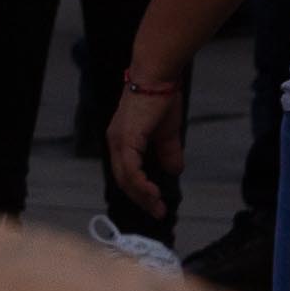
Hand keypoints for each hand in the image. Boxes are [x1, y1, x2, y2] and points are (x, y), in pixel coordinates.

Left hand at [104, 69, 188, 217]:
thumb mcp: (167, 134)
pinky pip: (130, 169)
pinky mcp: (126, 139)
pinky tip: (153, 193)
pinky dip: (141, 184)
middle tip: (158, 212)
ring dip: (142, 196)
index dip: (139, 191)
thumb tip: (174, 171)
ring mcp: (118, 141)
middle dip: (141, 199)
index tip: (155, 205)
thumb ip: (168, 153)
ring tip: (158, 208)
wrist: (158, 77)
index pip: (126, 173)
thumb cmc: (161, 99)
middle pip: (123, 180)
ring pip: (125, 178)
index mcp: (122, 141)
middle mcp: (115, 142)